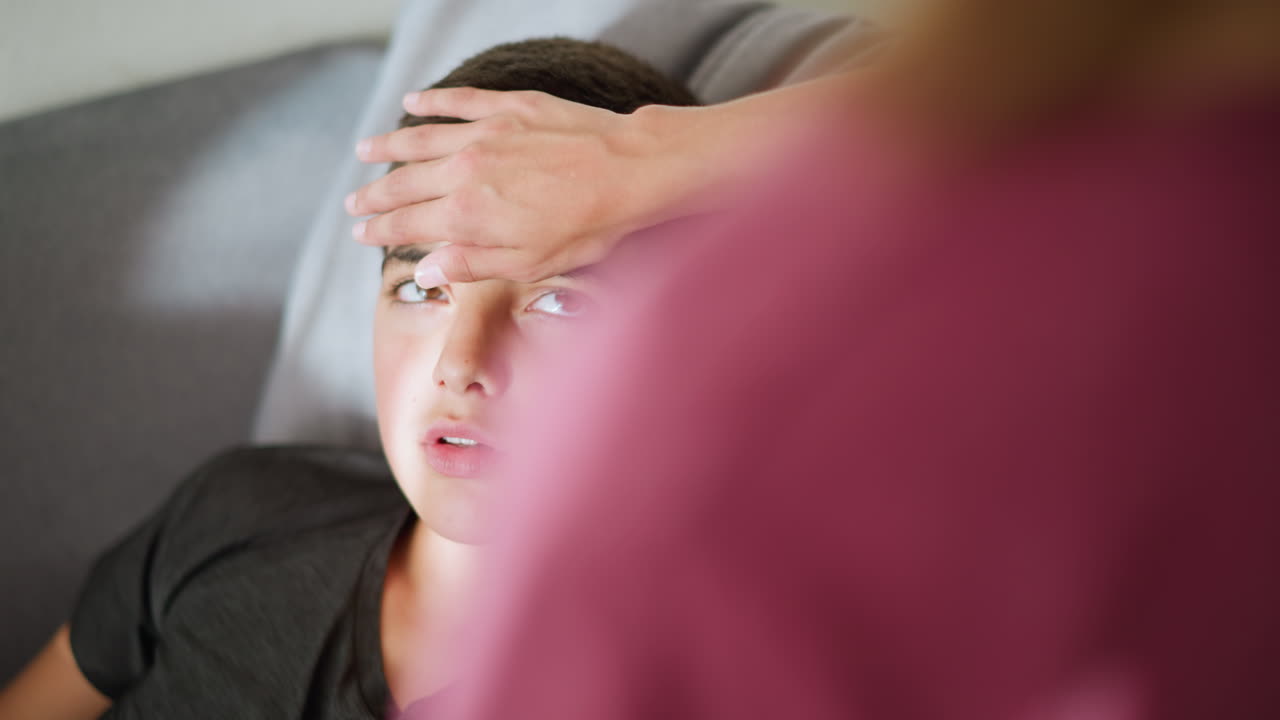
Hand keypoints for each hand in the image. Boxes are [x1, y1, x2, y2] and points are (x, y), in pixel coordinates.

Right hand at [346, 88, 681, 285]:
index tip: (360, 233)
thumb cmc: (586, 226)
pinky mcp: (508, 106)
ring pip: (420, 138)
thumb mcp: (527, 264)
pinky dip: (430, 101)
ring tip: (363, 151)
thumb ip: (470, 265)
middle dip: (374, 195)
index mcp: (466, 215)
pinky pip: (457, 101)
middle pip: (404, 182)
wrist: (629, 172)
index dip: (379, 230)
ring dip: (387, 146)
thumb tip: (425, 271)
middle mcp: (464, 171)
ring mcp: (484, 133)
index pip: (407, 224)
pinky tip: (411, 101)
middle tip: (352, 202)